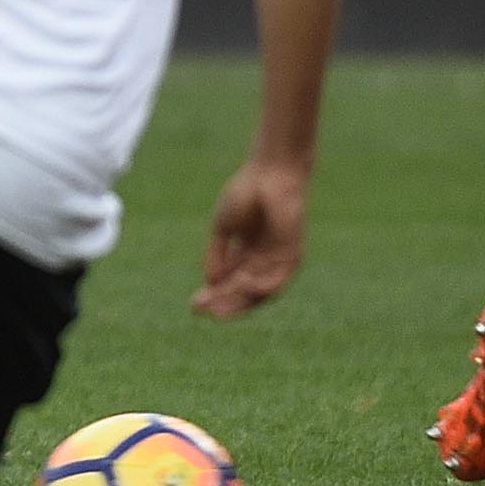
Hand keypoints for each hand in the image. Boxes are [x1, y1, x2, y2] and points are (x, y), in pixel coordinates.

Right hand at [192, 158, 307, 318]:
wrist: (270, 173)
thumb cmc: (246, 193)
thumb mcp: (222, 228)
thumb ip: (216, 256)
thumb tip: (209, 284)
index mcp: (246, 251)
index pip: (229, 281)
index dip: (212, 295)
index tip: (193, 305)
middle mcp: (263, 259)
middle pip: (242, 291)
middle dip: (223, 303)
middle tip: (203, 312)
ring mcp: (277, 259)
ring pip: (258, 291)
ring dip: (238, 300)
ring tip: (218, 306)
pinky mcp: (291, 256)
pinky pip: (276, 281)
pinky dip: (260, 286)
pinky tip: (243, 283)